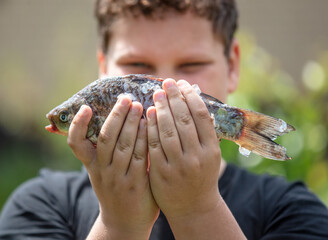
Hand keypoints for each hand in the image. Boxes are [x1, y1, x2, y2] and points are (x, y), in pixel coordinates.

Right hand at [67, 96, 158, 238]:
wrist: (124, 224)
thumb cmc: (118, 192)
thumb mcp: (105, 174)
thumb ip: (108, 152)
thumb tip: (117, 121)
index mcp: (92, 167)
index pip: (76, 144)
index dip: (78, 125)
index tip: (86, 107)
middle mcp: (102, 171)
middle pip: (106, 138)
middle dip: (116, 116)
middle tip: (126, 98)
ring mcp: (119, 178)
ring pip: (123, 145)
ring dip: (131, 123)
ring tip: (139, 106)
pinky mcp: (136, 184)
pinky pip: (140, 157)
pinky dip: (144, 139)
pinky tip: (150, 126)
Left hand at [146, 79, 221, 221]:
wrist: (193, 208)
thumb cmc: (202, 176)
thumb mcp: (211, 156)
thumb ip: (205, 132)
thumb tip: (197, 103)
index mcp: (212, 150)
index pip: (200, 115)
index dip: (190, 96)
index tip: (182, 83)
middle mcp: (197, 157)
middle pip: (184, 120)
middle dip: (174, 98)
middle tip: (167, 82)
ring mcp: (178, 165)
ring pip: (168, 130)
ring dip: (161, 109)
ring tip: (157, 94)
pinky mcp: (161, 173)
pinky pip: (154, 145)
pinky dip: (151, 127)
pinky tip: (148, 114)